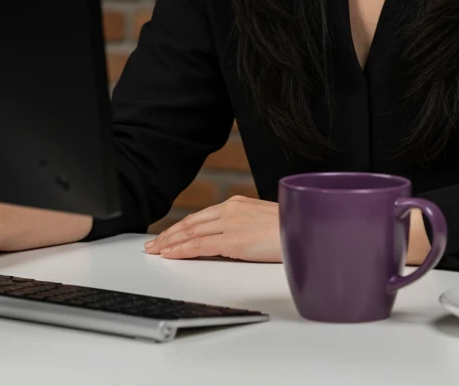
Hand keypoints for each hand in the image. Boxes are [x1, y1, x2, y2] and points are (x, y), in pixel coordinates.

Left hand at [143, 196, 281, 261]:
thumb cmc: (291, 229)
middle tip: (153, 244)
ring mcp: (230, 224)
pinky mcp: (233, 240)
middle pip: (191, 223)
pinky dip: (181, 249)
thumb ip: (244, 227)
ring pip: (191, 233)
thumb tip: (232, 240)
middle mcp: (230, 210)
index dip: (181, 227)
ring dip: (170, 242)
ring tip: (156, 250)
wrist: (305, 230)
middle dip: (169, 234)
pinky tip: (171, 254)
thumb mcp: (263, 222)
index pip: (201, 217)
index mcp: (237, 204)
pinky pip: (200, 245)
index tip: (168, 235)